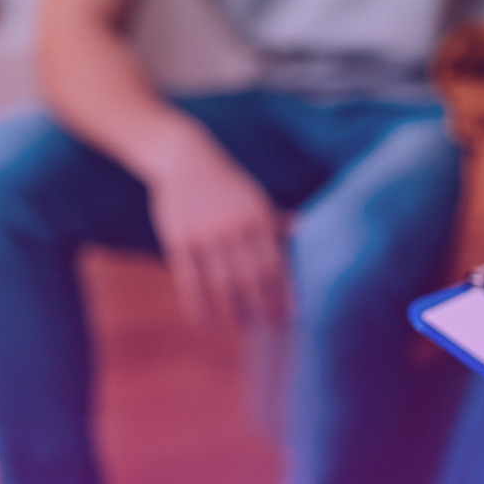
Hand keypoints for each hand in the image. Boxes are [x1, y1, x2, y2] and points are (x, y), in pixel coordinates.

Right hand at [140, 123, 288, 328]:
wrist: (184, 159)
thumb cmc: (225, 181)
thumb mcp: (254, 195)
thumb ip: (275, 217)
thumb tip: (303, 228)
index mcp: (257, 216)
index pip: (275, 262)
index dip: (283, 290)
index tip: (291, 312)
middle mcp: (234, 228)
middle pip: (251, 277)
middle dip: (263, 304)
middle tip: (271, 325)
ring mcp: (205, 236)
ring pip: (223, 282)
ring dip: (235, 309)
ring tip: (244, 325)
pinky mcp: (179, 241)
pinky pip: (189, 280)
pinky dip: (197, 304)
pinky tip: (205, 323)